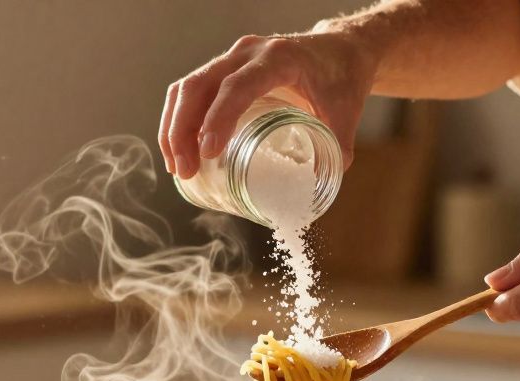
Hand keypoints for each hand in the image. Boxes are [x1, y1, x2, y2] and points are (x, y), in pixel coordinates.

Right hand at [158, 31, 377, 178]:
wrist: (340, 50)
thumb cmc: (343, 79)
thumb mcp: (346, 115)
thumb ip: (336, 151)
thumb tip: (315, 191)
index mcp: (279, 58)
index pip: (238, 86)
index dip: (219, 118)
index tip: (208, 152)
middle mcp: (248, 52)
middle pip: (200, 86)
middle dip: (183, 130)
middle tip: (186, 171)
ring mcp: (232, 58)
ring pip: (187, 87)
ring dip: (173, 128)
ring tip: (177, 168)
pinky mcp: (224, 69)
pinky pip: (189, 90)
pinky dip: (177, 120)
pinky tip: (177, 150)